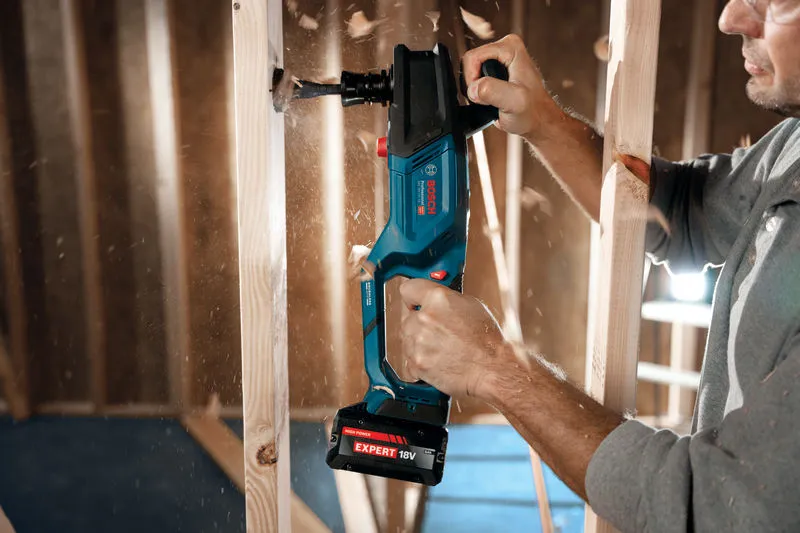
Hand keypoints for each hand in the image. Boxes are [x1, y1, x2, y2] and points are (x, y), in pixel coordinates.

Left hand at [398, 278, 510, 399]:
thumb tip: (432, 298)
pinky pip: (408, 360)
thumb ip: (445, 299)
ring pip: (407, 339)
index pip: (408, 289)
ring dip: (418, 343)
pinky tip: (437, 360)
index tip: (413, 302)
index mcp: (437, 299)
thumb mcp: (470, 305)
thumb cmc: (486, 340)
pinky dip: (419, 362)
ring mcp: (418, 342)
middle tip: (437, 332)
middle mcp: (424, 318)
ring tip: (441, 348)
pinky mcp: (417, 363)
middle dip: (418, 324)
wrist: (491, 368)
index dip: (412, 297)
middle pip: (407, 318)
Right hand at [462, 34, 558, 138]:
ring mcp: (499, 59)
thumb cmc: (532, 111)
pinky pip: (473, 79)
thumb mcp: (514, 101)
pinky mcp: (494, 71)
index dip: (472, 79)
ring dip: (475, 90)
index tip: (484, 95)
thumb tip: (473, 88)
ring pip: (469, 72)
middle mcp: (505, 48)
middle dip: (473, 85)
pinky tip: (490, 100)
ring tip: (491, 100)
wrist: (537, 121)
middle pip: (469, 63)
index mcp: (511, 47)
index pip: (472, 57)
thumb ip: (491, 91)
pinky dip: (477, 93)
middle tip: (488, 99)